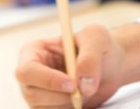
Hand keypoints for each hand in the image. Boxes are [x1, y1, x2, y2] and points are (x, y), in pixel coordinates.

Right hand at [16, 23, 139, 107]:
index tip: (72, 84)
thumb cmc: (99, 46)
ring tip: (83, 91)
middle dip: (59, 96)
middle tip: (82, 91)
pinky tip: (80, 100)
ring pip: (42, 108)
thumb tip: (83, 83)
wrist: (111, 66)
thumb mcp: (97, 38)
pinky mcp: (48, 107)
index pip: (28, 70)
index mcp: (34, 51)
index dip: (48, 80)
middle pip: (31, 93)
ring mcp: (38, 93)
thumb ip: (90, 56)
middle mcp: (32, 74)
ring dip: (67, 104)